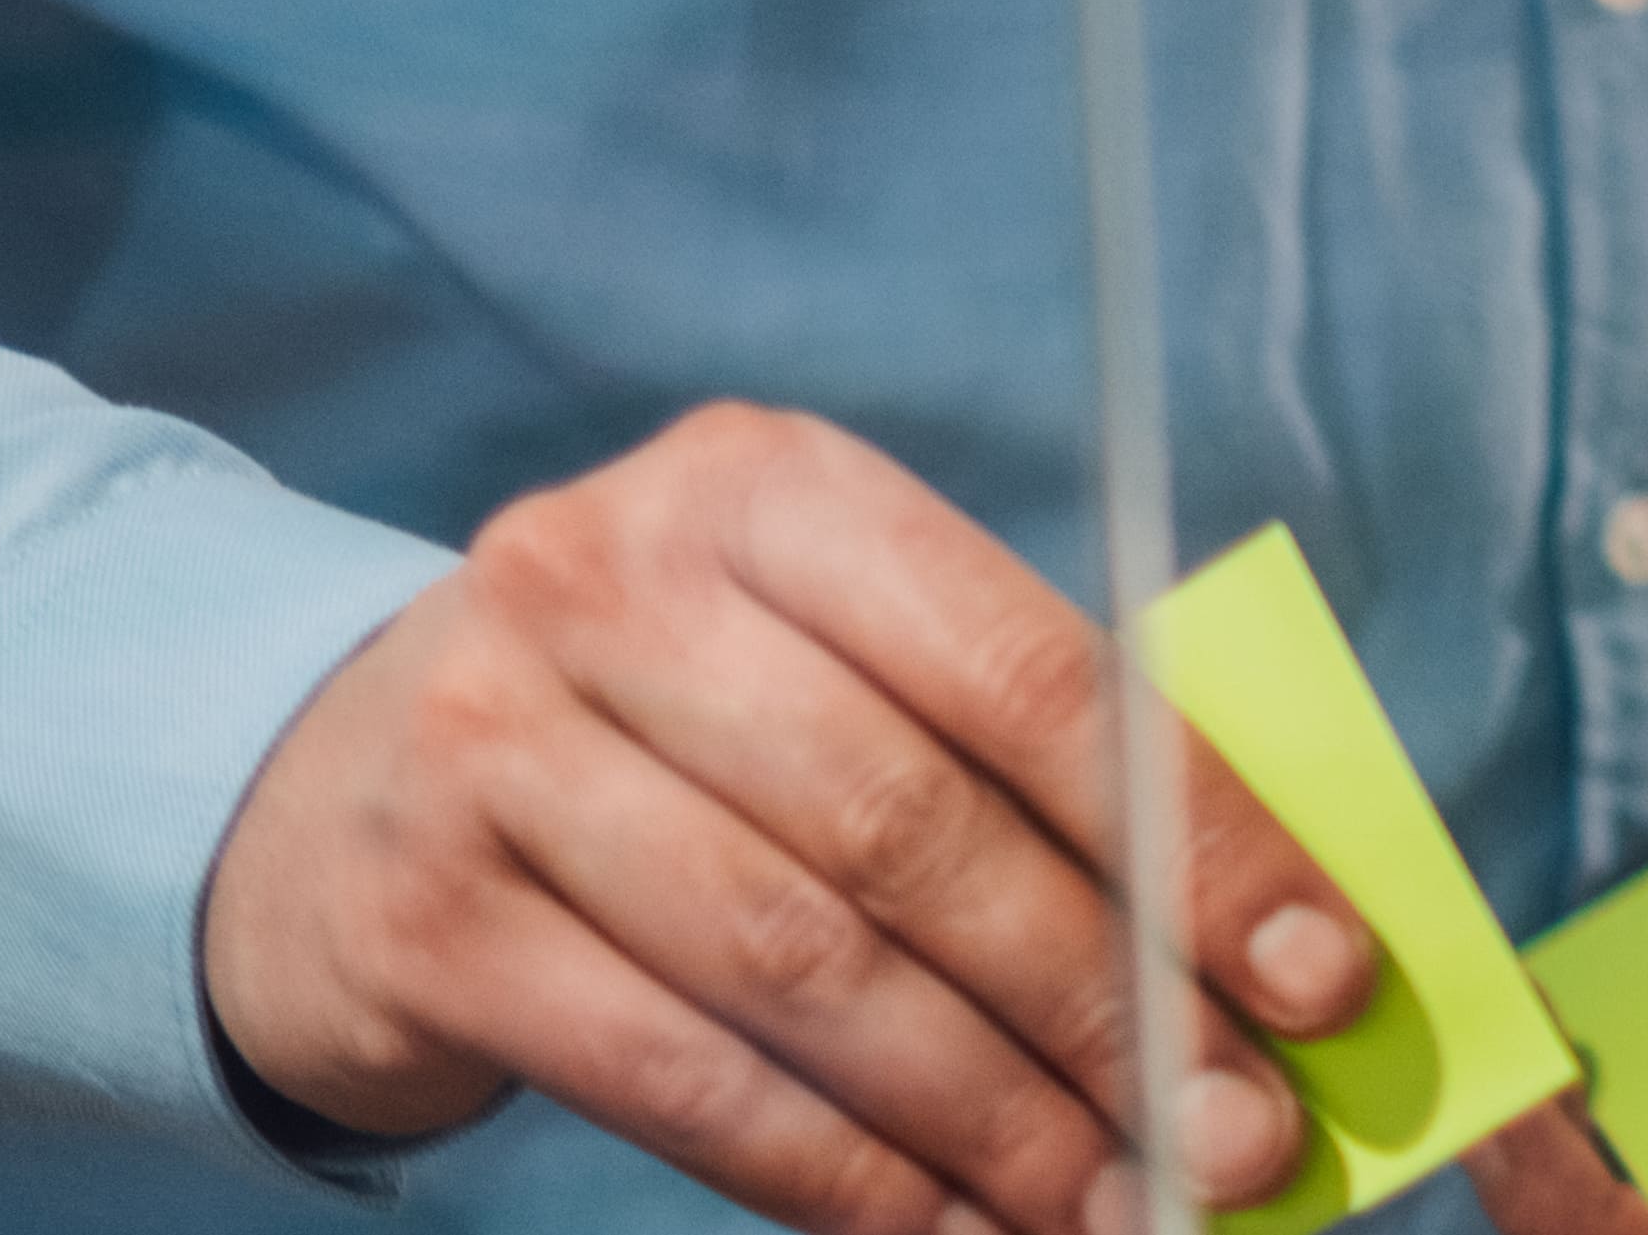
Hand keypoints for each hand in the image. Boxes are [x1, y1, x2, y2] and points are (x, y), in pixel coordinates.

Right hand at [194, 404, 1374, 1234]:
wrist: (328, 784)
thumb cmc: (671, 720)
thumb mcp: (818, 657)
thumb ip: (1007, 753)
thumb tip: (1254, 937)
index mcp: (769, 486)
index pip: (1030, 671)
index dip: (1193, 834)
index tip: (1319, 974)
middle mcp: (614, 586)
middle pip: (916, 830)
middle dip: (1104, 1001)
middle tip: (1235, 1131)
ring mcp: (493, 749)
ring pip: (804, 967)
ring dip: (987, 1113)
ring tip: (1111, 1204)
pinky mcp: (422, 919)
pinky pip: (677, 1075)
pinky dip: (834, 1175)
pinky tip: (944, 1232)